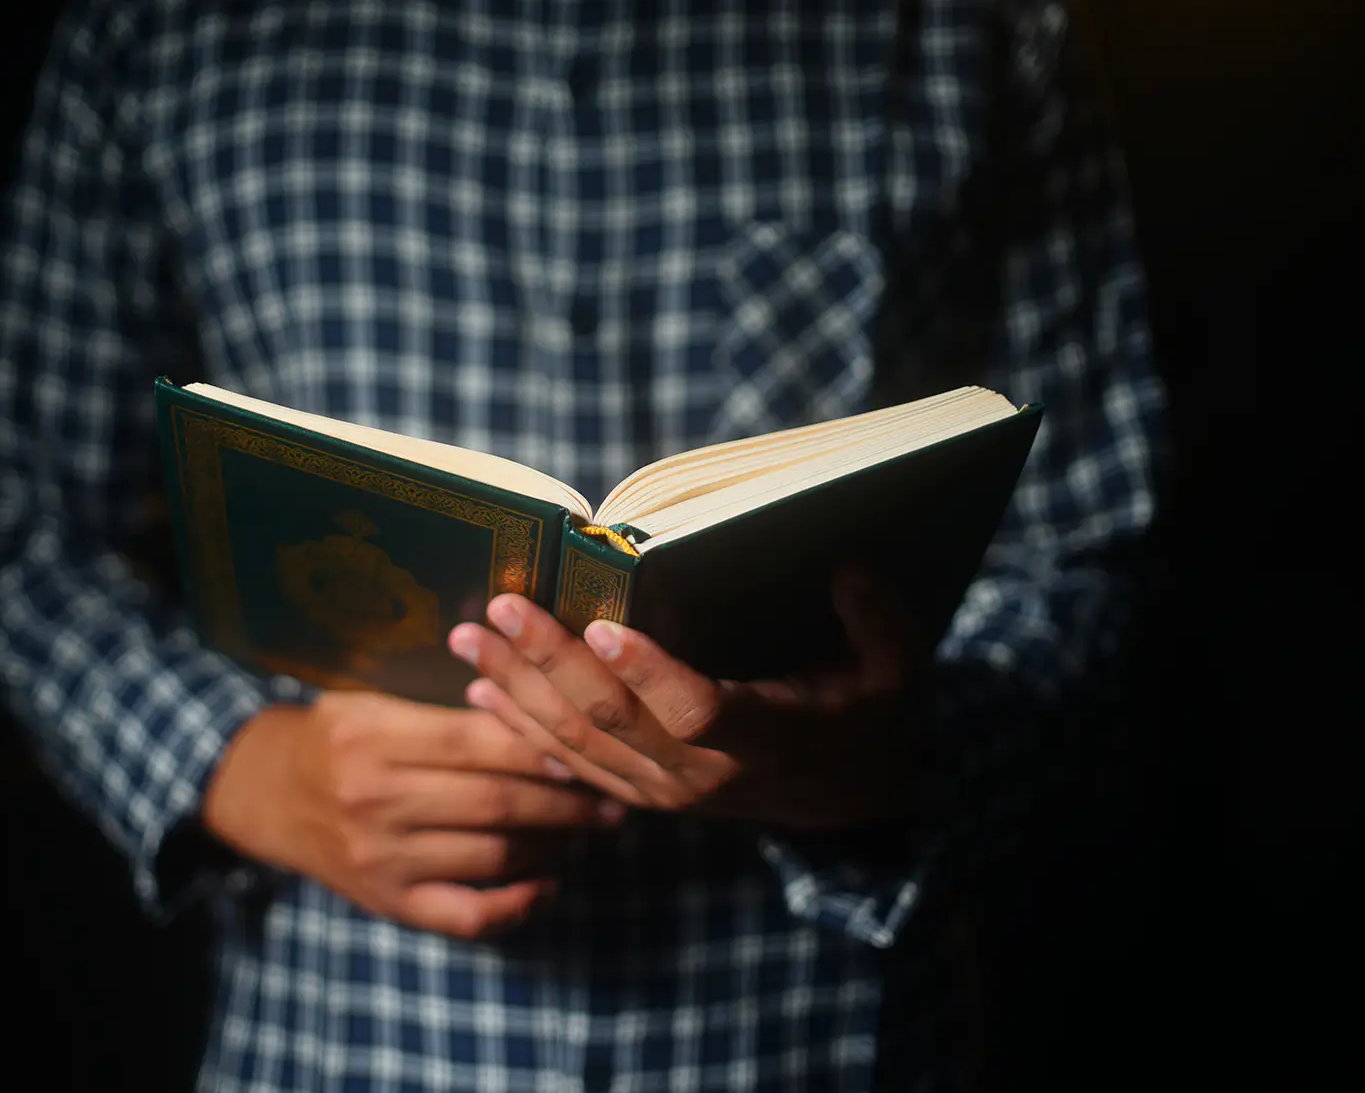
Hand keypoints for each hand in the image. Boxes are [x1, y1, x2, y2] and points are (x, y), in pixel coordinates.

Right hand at [204, 691, 623, 938]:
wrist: (264, 791)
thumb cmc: (334, 732)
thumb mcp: (373, 698)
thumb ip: (443, 702)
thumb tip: (537, 693)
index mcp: (374, 737)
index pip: (477, 743)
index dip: (541, 747)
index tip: (589, 746)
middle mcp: (376, 801)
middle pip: (496, 803)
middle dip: (566, 802)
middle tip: (612, 796)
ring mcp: (380, 859)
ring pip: (491, 856)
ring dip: (552, 845)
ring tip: (589, 829)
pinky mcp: (384, 902)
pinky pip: (464, 915)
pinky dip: (514, 905)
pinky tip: (546, 884)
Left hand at [446, 568, 924, 829]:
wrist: (849, 801)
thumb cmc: (868, 717)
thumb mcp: (894, 669)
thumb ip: (873, 619)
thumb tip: (845, 564)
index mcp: (763, 739)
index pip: (697, 710)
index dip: (649, 672)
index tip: (605, 624)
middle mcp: (702, 774)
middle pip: (612, 720)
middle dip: (549, 660)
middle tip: (501, 607)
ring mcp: (663, 790)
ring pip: (576, 743)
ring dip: (518, 688)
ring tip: (470, 637)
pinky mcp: (640, 793)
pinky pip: (568, 764)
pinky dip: (521, 726)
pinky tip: (480, 688)